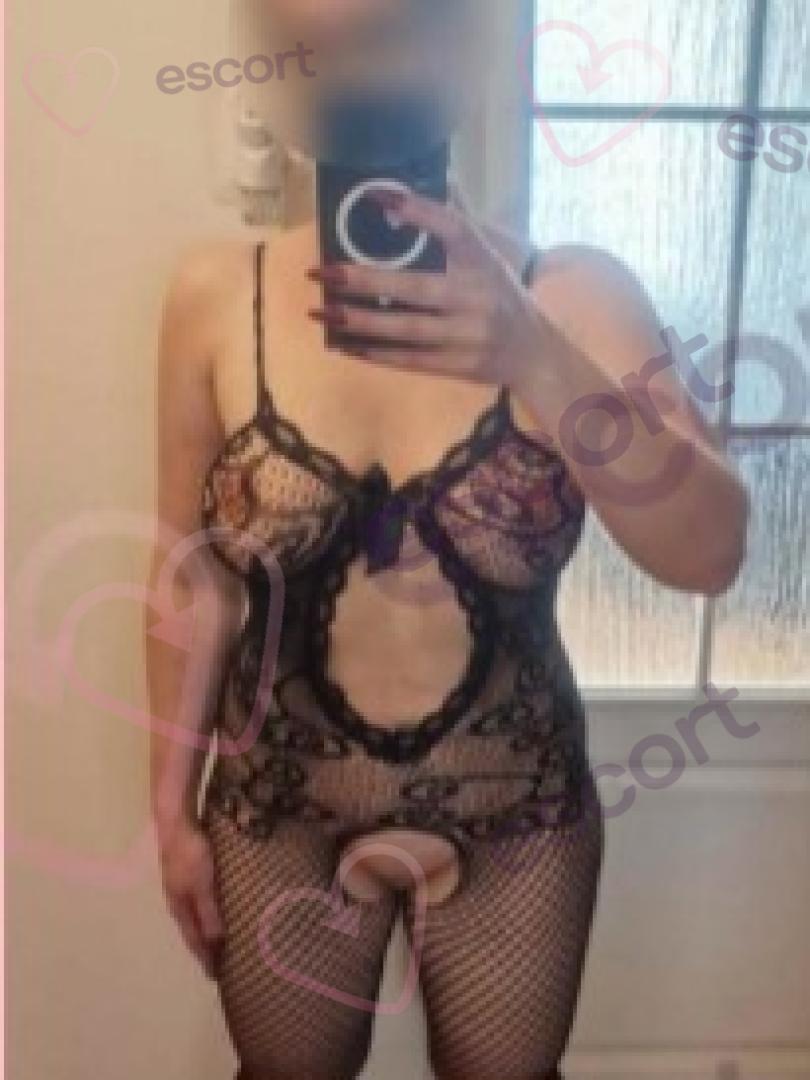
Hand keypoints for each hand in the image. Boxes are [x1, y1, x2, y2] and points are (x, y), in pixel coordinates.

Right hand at [157, 816, 223, 977]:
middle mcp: (179, 900)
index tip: (216, 977)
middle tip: (222, 964)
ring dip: (208, 929)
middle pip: (194, 930)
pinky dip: (210, 911)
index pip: (194, 940)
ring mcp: (182, 885)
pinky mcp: (189, 871)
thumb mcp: (203, 885)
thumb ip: (209, 912)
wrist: (177, 821)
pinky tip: (220, 908)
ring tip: (223, 940)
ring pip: (197, 914)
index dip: (205, 958)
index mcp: (179, 907)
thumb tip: (217, 943)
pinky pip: (201, 898)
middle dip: (206, 948)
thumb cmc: (191, 854)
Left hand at [307, 188, 543, 389]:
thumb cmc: (502, 298)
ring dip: (360, 322)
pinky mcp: (458, 366)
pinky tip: (344, 345)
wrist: (535, 354)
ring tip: (322, 313)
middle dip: (365, 281)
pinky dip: (374, 353)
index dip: (418, 210)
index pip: (454, 228)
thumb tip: (431, 180)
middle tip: (323, 272)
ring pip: (406, 329)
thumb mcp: (490, 259)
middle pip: (415, 288)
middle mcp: (477, 297)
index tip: (376, 196)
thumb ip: (457, 226)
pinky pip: (409, 360)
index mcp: (484, 262)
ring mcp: (468, 335)